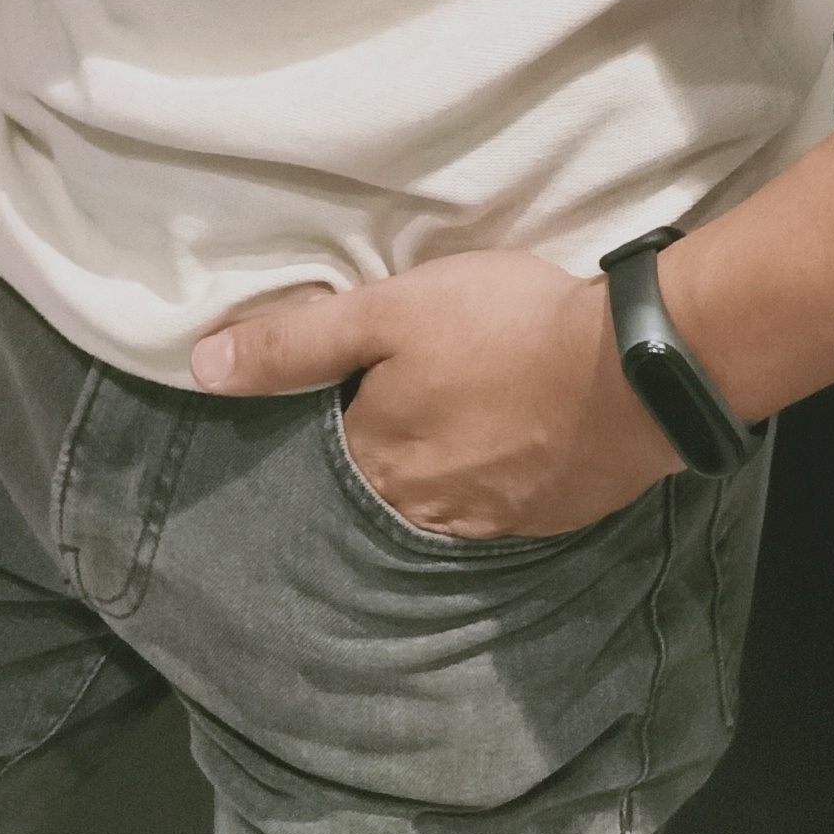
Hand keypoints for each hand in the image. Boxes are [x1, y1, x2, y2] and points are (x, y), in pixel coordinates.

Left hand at [189, 251, 679, 538]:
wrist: (633, 369)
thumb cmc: (501, 329)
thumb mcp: (388, 312)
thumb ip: (296, 342)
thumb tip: (200, 368)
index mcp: (377, 462)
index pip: (327, 450)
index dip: (332, 413)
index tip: (346, 385)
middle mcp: (425, 511)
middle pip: (385, 481)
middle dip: (389, 447)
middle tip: (411, 398)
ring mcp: (492, 522)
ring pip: (442, 499)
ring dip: (445, 465)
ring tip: (462, 418)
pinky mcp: (550, 517)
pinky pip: (502, 503)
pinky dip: (498, 473)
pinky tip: (513, 439)